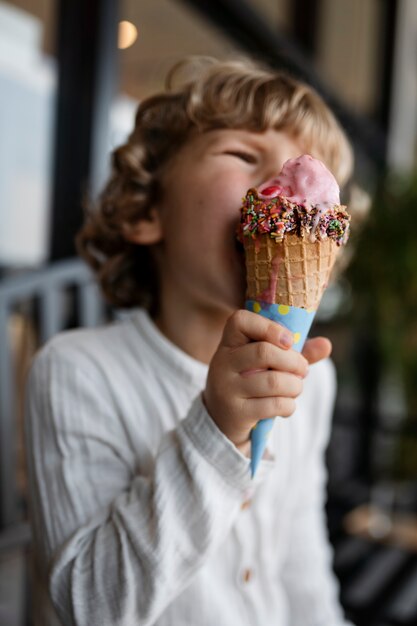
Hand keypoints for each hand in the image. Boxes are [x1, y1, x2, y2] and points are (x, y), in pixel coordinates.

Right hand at [203, 310, 311, 450]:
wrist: (223, 421)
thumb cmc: (251, 383)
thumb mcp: (267, 364)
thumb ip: (296, 352)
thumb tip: (326, 344)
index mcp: (229, 343)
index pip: (240, 320)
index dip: (268, 327)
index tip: (288, 341)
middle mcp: (223, 362)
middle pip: (264, 352)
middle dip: (294, 362)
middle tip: (303, 370)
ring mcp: (226, 388)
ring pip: (273, 381)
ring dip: (295, 386)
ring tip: (296, 388)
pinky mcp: (235, 412)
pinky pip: (274, 405)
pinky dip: (289, 405)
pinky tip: (287, 406)